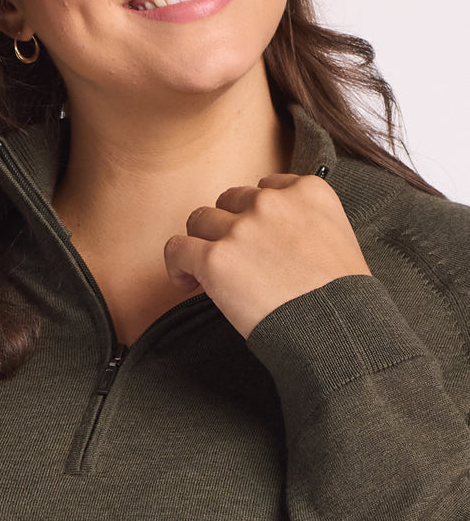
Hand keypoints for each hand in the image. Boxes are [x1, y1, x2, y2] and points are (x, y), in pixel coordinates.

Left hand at [164, 174, 371, 338]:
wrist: (338, 333)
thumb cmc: (344, 300)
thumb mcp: (339, 240)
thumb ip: (306, 222)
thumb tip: (274, 238)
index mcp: (309, 192)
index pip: (266, 187)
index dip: (256, 215)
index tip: (258, 241)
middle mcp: (273, 202)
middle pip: (229, 201)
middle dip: (229, 228)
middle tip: (237, 262)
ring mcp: (242, 228)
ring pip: (200, 220)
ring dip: (203, 244)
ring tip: (208, 273)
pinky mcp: (216, 257)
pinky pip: (177, 248)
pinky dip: (177, 265)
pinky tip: (187, 283)